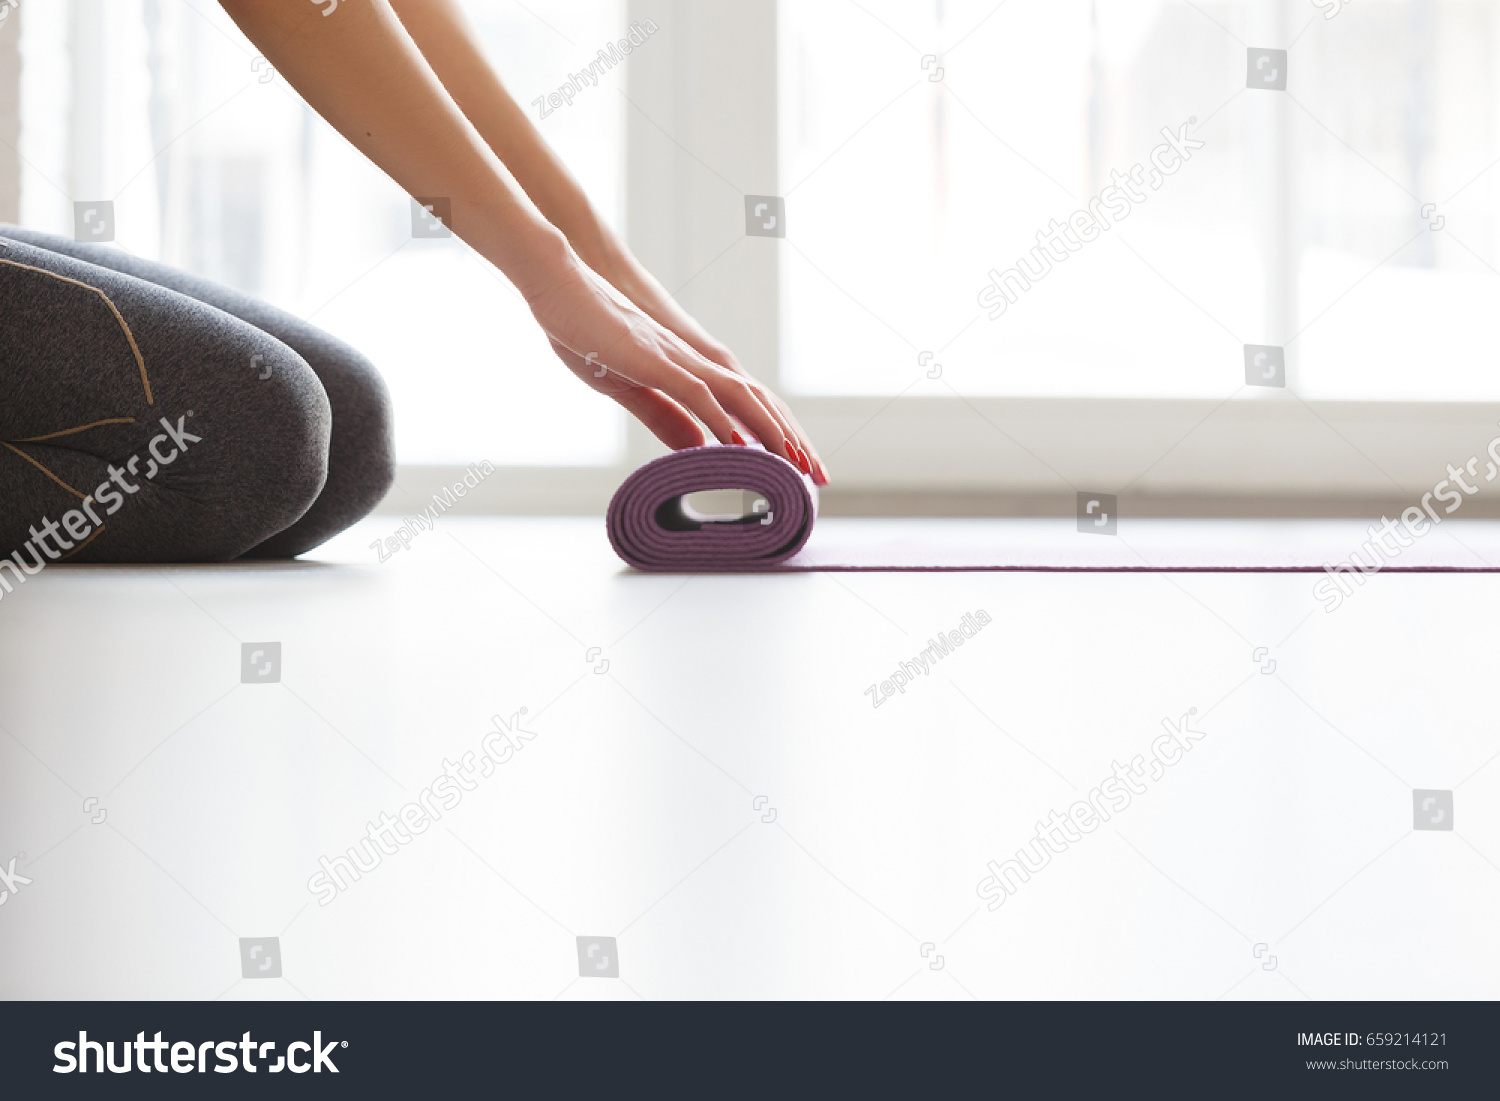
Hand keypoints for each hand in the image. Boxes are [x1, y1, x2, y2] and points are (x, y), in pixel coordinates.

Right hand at [528, 259, 825, 481]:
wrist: (560, 287)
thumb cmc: (588, 333)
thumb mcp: (631, 387)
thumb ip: (666, 416)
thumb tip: (698, 449)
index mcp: (691, 370)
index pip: (748, 407)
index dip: (777, 437)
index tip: (799, 468)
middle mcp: (696, 362)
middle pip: (759, 403)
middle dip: (792, 441)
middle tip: (819, 475)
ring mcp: (678, 358)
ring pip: (739, 398)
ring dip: (770, 431)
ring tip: (794, 464)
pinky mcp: (655, 359)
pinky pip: (697, 392)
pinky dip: (721, 419)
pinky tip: (738, 443)